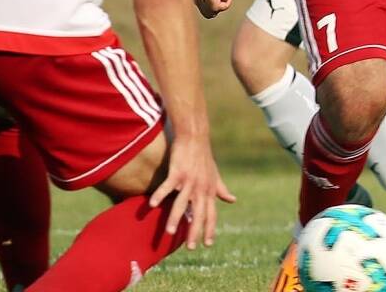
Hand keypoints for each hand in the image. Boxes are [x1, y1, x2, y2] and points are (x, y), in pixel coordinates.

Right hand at [148, 135, 235, 249]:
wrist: (196, 137)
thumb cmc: (204, 157)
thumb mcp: (215, 175)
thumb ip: (222, 189)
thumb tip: (232, 200)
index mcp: (209, 190)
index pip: (211, 214)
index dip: (210, 229)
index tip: (208, 244)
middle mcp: (201, 188)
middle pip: (199, 213)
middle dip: (194, 231)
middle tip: (190, 248)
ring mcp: (190, 180)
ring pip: (182, 203)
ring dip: (175, 218)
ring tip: (169, 232)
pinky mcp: (178, 172)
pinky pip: (168, 186)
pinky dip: (160, 195)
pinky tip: (153, 205)